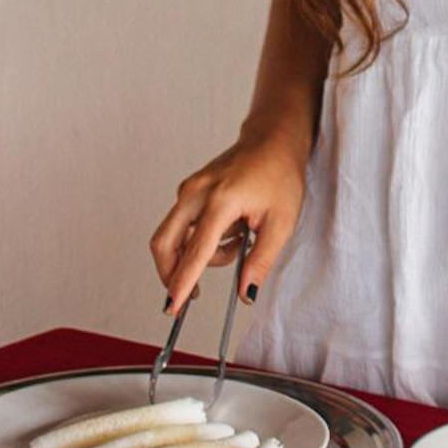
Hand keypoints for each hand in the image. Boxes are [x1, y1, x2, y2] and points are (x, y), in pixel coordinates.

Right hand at [150, 133, 306, 313]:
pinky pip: (182, 226)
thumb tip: (246, 293)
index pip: (195, 250)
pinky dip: (199, 241)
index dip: (182, 282)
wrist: (273, 140)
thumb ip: (261, 261)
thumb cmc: (280, 175)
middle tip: (192, 295)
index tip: (172, 306)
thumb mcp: (281, 223)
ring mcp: (188, 190)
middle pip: (165, 244)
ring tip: (238, 245)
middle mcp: (196, 193)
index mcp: (221, 200)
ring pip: (174, 238)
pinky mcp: (188, 191)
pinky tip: (230, 233)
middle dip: (172, 275)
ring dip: (197, 256)